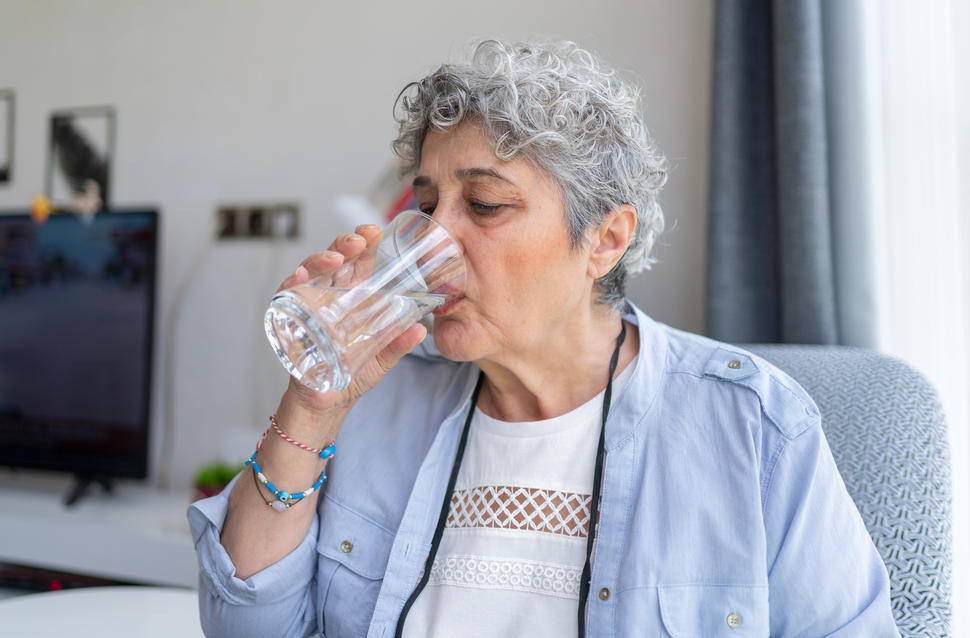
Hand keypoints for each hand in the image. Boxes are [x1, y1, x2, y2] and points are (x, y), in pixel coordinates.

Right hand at [274, 224, 427, 417]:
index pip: (356, 261)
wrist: (327, 403)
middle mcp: (328, 295)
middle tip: (360, 240)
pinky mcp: (289, 320)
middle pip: (333, 259)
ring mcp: (308, 305)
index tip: (375, 231)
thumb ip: (398, 343)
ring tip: (336, 258)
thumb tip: (421, 329)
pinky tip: (299, 277)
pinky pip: (286, 296)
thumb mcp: (382, 358)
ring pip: (309, 270)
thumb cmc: (353, 373)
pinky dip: (291, 284)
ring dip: (320, 259)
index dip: (363, 242)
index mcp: (352, 296)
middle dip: (344, 244)